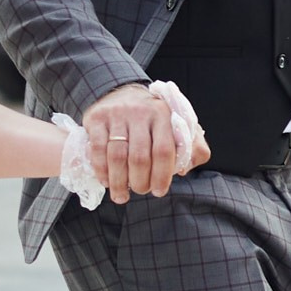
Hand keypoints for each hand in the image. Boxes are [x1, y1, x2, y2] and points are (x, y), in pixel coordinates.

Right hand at [83, 82, 207, 202]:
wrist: (123, 94)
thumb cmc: (154, 120)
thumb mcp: (179, 126)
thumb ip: (193, 147)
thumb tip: (185, 169)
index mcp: (164, 115)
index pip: (164, 150)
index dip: (162, 176)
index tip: (159, 191)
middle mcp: (141, 112)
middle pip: (139, 157)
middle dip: (140, 182)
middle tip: (141, 191)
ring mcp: (117, 114)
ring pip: (117, 155)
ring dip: (119, 182)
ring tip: (121, 196)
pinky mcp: (97, 118)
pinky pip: (97, 149)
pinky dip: (101, 170)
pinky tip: (106, 181)